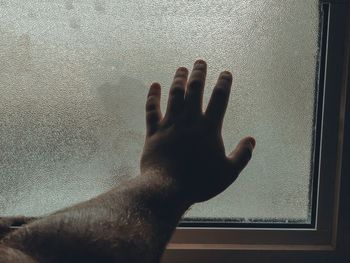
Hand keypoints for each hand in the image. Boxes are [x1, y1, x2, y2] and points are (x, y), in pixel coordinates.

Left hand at [140, 60, 254, 203]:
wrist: (168, 188)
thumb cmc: (200, 182)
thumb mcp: (228, 172)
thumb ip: (242, 155)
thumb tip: (252, 140)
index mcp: (208, 128)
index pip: (219, 99)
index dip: (224, 83)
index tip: (226, 73)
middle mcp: (189, 121)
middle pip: (194, 90)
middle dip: (198, 74)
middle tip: (200, 62)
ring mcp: (170, 124)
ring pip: (174, 95)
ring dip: (178, 80)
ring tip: (182, 69)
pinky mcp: (154, 131)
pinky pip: (152, 109)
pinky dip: (153, 96)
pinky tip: (154, 85)